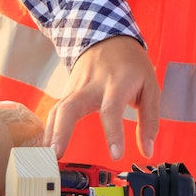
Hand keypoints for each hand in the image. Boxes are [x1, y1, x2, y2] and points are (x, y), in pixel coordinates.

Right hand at [45, 36, 159, 160]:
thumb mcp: (151, 87)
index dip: (113, 133)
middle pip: (71, 107)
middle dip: (62, 131)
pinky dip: (48, 130)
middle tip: (57, 154)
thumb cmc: (132, 65)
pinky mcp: (67, 92)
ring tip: (47, 158)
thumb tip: (148, 152)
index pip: (112, 109)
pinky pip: (55, 111)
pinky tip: (44, 149)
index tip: (116, 155)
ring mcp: (76, 87)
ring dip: (50, 134)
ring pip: (58, 109)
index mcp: (118, 83)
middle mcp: (92, 84)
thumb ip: (150, 120)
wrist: (108, 37)